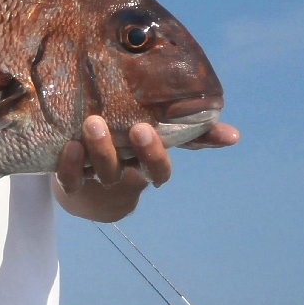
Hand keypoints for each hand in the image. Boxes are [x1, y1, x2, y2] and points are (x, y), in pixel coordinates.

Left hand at [53, 115, 239, 221]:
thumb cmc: (128, 148)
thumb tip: (234, 136)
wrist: (86, 181)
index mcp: (144, 165)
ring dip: (99, 150)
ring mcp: (95, 177)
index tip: (149, 129)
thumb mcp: (159, 136)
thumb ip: (193, 133)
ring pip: (101, 171)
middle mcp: (122, 173)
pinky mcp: (71, 177)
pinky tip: (70, 146)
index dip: (155, 154)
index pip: (158, 169)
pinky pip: (69, 179)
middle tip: (136, 127)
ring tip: (93, 123)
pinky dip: (69, 166)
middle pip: (132, 170)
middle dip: (136, 152)